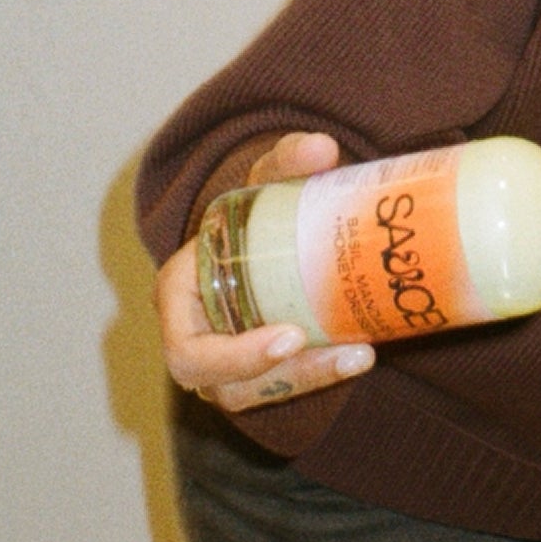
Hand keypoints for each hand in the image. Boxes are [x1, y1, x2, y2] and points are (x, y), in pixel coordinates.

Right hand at [155, 131, 375, 412]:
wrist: (262, 236)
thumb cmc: (252, 212)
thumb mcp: (264, 183)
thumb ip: (287, 162)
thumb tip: (323, 148)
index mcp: (179, 294)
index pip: (187, 343)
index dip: (233, 354)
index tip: (291, 335)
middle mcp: (191, 336)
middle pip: (222, 381)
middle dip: (283, 374)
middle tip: (342, 354)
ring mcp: (219, 362)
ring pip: (255, 392)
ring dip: (311, 378)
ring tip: (360, 354)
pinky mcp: (251, 373)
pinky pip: (279, 388)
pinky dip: (320, 376)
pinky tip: (361, 354)